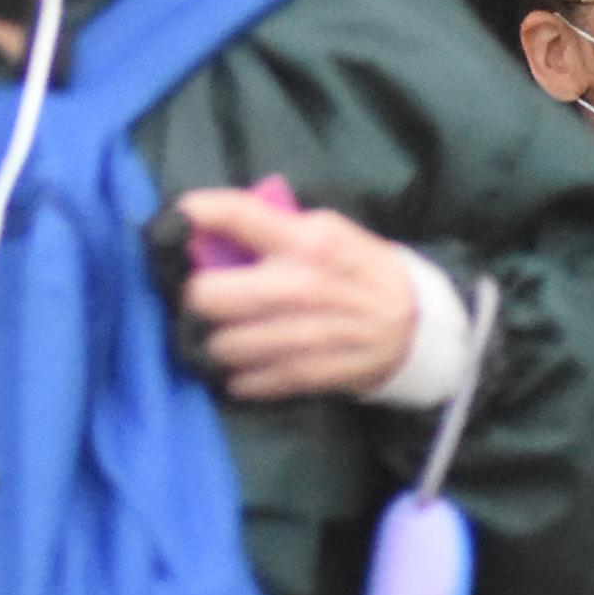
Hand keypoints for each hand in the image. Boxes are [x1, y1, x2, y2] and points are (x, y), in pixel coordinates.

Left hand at [177, 187, 417, 400]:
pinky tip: (251, 362)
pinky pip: (245, 380)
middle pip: (205, 295)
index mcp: (307, 240)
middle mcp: (302, 285)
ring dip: (217, 340)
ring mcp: (304, 333)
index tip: (174, 222)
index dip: (192, 214)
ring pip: (220, 343)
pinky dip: (240, 375)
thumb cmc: (358, 270)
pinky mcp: (307, 373)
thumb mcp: (327, 232)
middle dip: (197, 297)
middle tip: (207, 297)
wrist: (419, 325)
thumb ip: (271, 227)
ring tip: (230, 332)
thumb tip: (207, 228)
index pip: (236, 214)